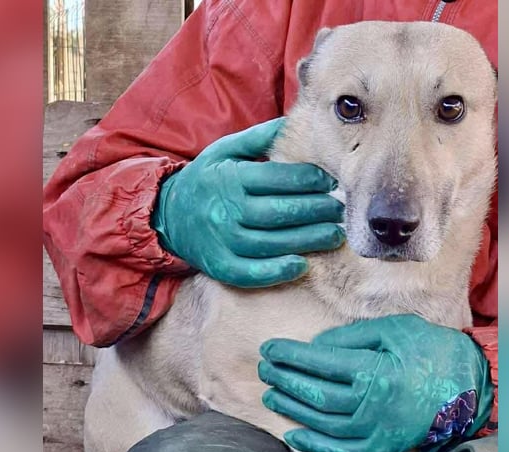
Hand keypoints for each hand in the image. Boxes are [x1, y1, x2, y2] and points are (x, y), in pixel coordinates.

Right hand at [152, 118, 344, 286]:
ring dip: (308, 240)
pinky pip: (251, 272)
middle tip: (341, 210)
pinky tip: (301, 265)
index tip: (331, 181)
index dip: (308, 179)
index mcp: (230, 178)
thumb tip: (292, 121)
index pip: (277, 179)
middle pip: (280, 212)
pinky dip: (277, 271)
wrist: (166, 215)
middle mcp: (225, 210)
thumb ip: (258, 138)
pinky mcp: (219, 265)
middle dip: (316, 210)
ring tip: (335, 235)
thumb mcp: (224, 151)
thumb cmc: (206, 180)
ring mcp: (221, 240)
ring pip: (272, 243)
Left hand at [258, 314, 493, 451]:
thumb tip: (315, 347)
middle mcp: (373, 406)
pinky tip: (293, 434)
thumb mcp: (394, 331)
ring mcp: (378, 431)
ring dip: (292, 410)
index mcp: (376, 372)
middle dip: (284, 380)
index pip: (320, 364)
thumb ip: (352, 338)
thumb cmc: (430, 350)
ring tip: (271, 395)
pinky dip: (315, 445)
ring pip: (323, 424)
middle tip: (263, 369)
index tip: (269, 349)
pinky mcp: (383, 447)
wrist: (469, 387)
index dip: (290, 356)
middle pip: (316, 395)